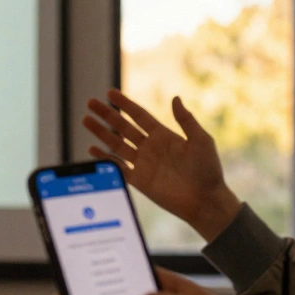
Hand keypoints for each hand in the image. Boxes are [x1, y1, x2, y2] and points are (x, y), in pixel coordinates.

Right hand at [82, 90, 239, 240]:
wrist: (205, 201)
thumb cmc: (208, 170)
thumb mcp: (201, 141)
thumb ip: (186, 120)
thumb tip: (175, 98)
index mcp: (164, 136)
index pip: (139, 116)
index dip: (125, 104)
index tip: (110, 93)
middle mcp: (150, 147)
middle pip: (122, 127)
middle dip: (106, 114)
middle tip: (91, 103)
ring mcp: (142, 163)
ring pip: (115, 144)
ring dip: (100, 132)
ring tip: (85, 120)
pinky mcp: (138, 180)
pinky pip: (116, 166)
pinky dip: (104, 158)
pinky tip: (92, 149)